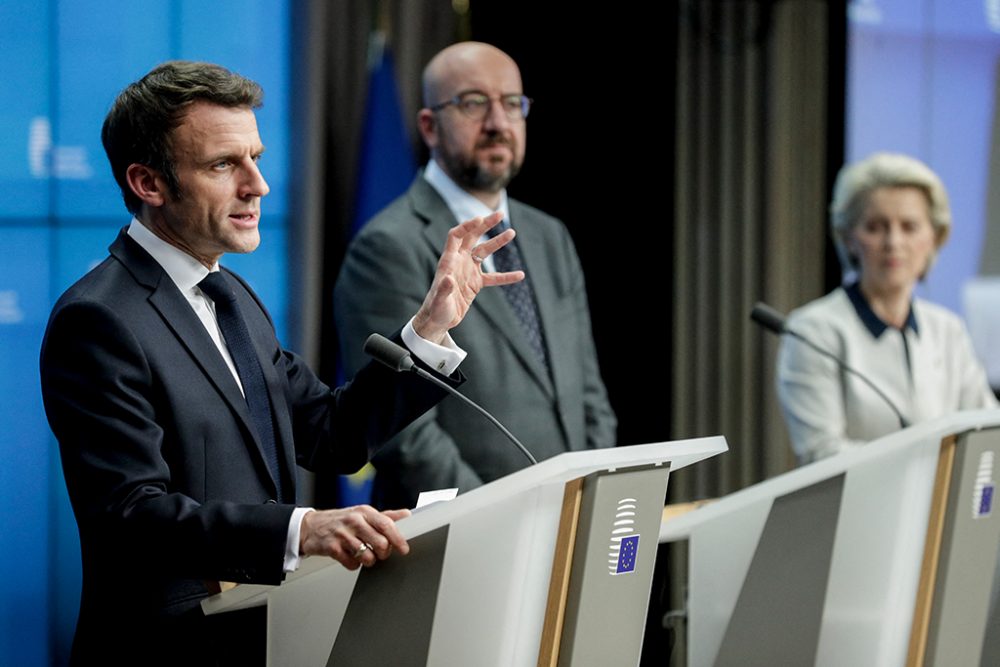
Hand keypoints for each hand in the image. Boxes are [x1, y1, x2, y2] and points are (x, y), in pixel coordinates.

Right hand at [299, 505, 410, 569]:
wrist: (310, 526)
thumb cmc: (340, 520)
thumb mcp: (363, 513)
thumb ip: (385, 516)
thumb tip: (407, 515)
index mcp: (364, 512)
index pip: (386, 524)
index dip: (398, 538)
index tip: (404, 549)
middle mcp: (354, 521)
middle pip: (380, 543)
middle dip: (383, 553)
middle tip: (380, 553)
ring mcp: (342, 535)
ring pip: (367, 556)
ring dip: (369, 561)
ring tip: (364, 554)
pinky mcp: (332, 548)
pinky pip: (351, 564)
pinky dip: (354, 565)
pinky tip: (350, 557)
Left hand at [412, 211, 524, 343]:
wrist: (438, 320)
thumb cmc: (435, 309)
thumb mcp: (440, 300)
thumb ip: (444, 289)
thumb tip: (448, 279)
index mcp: (449, 261)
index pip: (456, 236)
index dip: (467, 226)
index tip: (480, 220)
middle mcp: (459, 262)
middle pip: (472, 237)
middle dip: (485, 225)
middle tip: (499, 214)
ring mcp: (468, 271)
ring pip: (485, 252)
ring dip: (497, 242)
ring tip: (512, 232)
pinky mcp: (475, 283)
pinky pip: (493, 277)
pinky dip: (506, 276)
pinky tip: (520, 275)